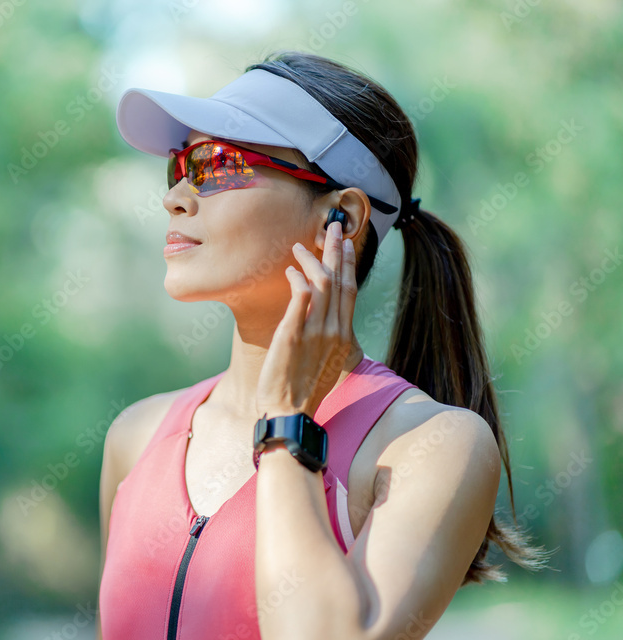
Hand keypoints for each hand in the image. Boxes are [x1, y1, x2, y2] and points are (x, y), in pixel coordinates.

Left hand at [256, 221, 357, 418]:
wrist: (289, 413)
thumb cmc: (304, 391)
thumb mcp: (328, 364)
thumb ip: (331, 341)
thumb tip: (330, 326)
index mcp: (345, 338)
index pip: (351, 291)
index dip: (349, 265)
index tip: (347, 244)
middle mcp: (335, 332)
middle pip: (340, 281)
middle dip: (337, 250)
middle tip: (332, 226)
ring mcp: (315, 333)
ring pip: (322, 284)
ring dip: (312, 260)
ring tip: (299, 246)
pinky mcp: (292, 336)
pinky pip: (300, 298)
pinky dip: (297, 279)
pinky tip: (290, 271)